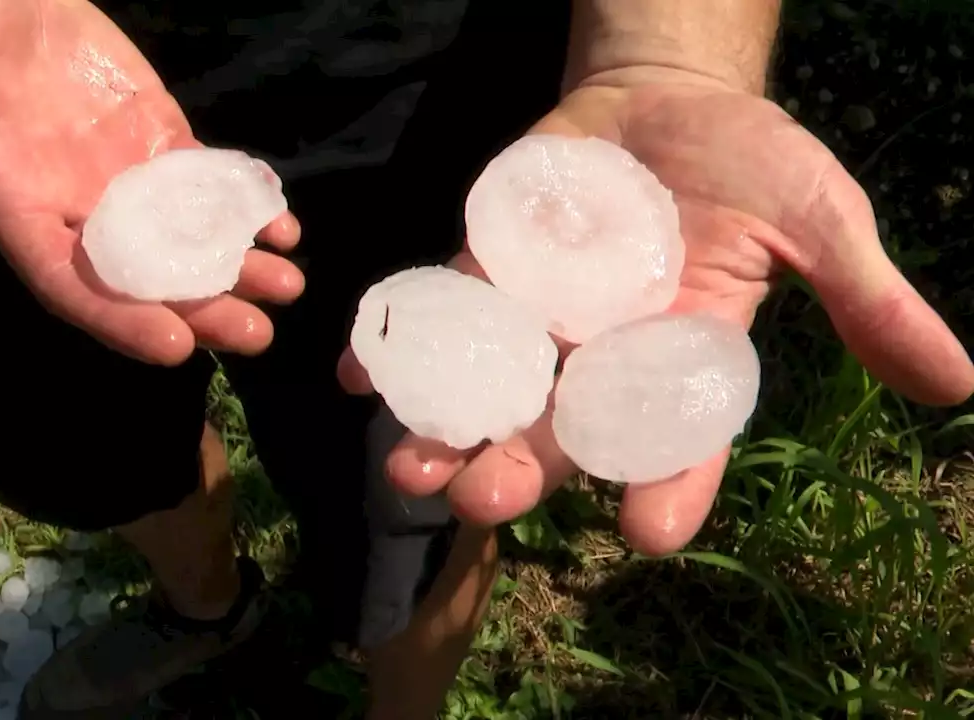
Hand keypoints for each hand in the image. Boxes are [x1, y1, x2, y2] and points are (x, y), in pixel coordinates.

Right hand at [0, 0, 302, 365]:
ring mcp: (117, 172)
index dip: (117, 316)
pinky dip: (242, 209)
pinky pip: (202, 185)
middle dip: (197, 307)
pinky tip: (283, 230)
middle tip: (254, 334)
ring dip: (234, 267)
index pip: (65, 281)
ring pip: (182, 238)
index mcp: (10, 205)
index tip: (174, 346)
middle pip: (140, 276)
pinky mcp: (152, 136)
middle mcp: (69, 204)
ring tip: (287, 289)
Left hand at [340, 68, 973, 554]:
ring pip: (488, 385)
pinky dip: (397, 343)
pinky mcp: (485, 267)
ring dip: (444, 426)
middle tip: (483, 502)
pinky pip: (439, 311)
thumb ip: (866, 300)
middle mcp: (603, 353)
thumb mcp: (817, 219)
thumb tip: (956, 384)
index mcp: (684, 357)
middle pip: (561, 428)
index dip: (667, 485)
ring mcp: (539, 312)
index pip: (678, 439)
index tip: (649, 534)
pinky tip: (356, 374)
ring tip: (407, 465)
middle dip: (523, 467)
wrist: (667, 100)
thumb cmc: (751, 162)